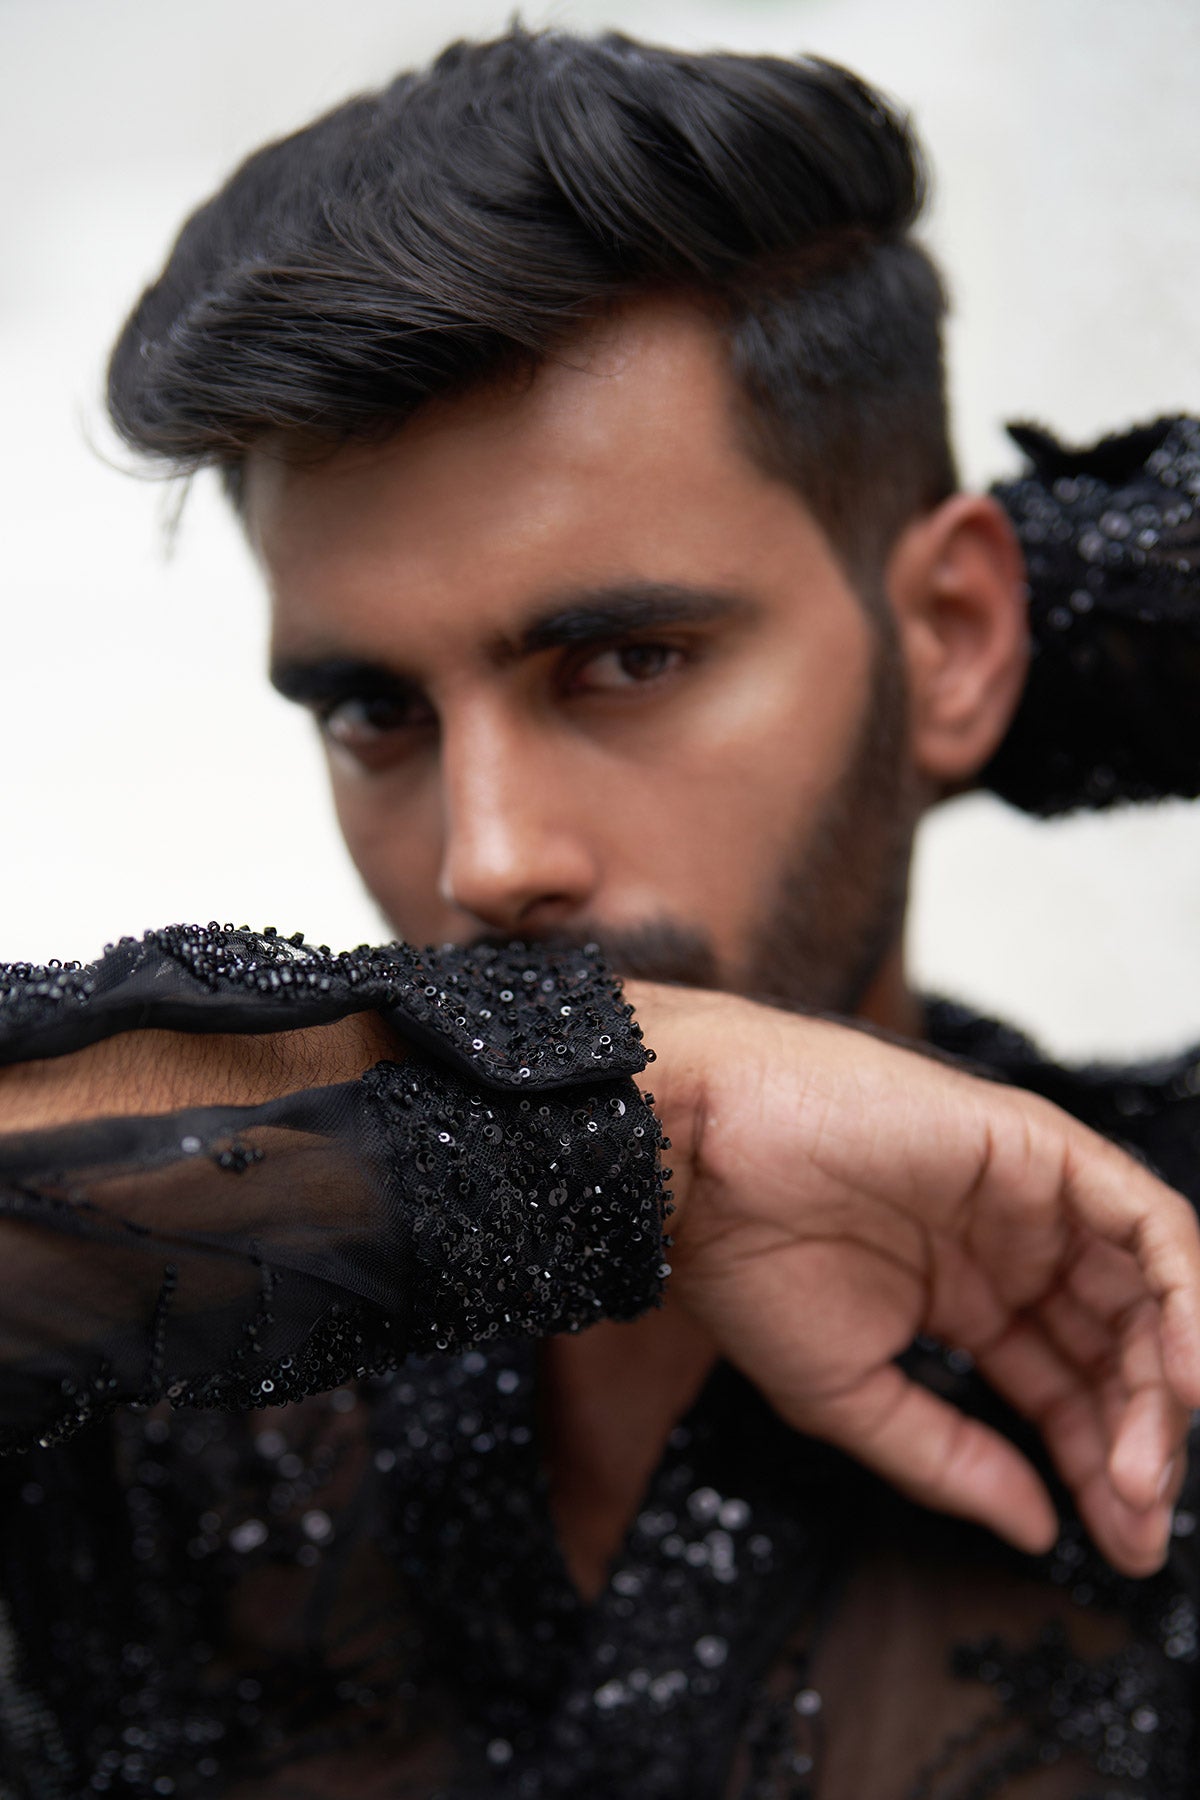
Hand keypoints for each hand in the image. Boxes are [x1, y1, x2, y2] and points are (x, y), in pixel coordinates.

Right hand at [627, 982, 1199, 1576]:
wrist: (698, 1159)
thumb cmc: (745, 1263)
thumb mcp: (852, 1396)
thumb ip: (951, 1460)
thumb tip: (1038, 1529)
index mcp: (963, 1296)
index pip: (1062, 1388)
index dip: (1098, 1466)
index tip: (1120, 1543)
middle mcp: (1008, 1245)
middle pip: (1112, 1349)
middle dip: (1138, 1441)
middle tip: (1139, 1519)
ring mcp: (1028, 1195)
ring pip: (1141, 1291)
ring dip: (1162, 1383)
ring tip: (1148, 1469)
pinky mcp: (1037, 1146)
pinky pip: (1144, 1220)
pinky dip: (1183, 1293)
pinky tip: (1183, 1376)